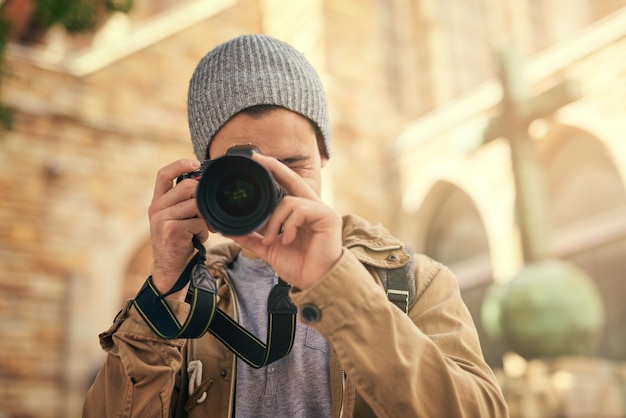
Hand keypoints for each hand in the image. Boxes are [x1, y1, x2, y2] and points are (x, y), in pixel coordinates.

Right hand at [148, 159, 208, 299]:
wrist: (170, 270)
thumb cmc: (179, 243)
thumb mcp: (178, 219)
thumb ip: (185, 202)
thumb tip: (205, 184)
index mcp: (158, 202)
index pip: (164, 174)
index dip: (180, 164)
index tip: (196, 162)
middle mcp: (156, 208)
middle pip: (188, 187)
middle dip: (204, 197)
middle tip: (207, 212)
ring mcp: (162, 219)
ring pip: (196, 204)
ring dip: (205, 217)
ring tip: (202, 229)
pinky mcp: (172, 230)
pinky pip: (198, 222)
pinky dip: (204, 231)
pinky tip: (196, 239)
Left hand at [228, 153, 342, 289]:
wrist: (315, 282)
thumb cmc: (299, 266)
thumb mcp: (269, 249)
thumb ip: (252, 237)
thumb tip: (230, 230)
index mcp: (300, 212)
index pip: (286, 186)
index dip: (273, 172)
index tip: (256, 161)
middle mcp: (312, 207)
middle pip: (292, 179)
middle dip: (274, 166)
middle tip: (257, 158)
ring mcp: (321, 210)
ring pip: (289, 201)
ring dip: (273, 221)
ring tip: (270, 239)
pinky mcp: (328, 216)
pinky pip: (300, 210)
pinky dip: (288, 225)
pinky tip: (287, 240)